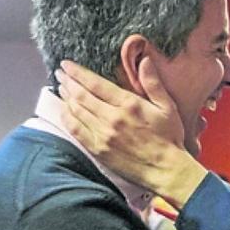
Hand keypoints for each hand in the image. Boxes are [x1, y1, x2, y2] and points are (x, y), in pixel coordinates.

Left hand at [55, 60, 204, 205]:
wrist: (166, 170)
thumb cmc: (169, 138)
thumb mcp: (167, 107)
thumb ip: (153, 82)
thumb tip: (144, 60)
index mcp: (128, 104)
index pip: (95, 83)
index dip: (77, 72)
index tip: (67, 65)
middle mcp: (112, 118)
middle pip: (81, 95)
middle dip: (68, 82)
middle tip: (60, 74)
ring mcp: (103, 135)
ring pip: (76, 111)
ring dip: (66, 97)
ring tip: (61, 88)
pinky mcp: (98, 149)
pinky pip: (76, 130)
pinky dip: (67, 118)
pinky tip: (64, 111)